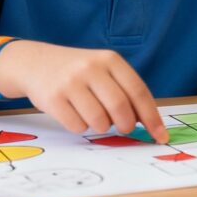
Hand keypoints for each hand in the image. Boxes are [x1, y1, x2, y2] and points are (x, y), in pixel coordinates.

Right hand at [5, 42, 168, 142]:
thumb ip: (125, 91)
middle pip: (120, 108)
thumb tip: (149, 124)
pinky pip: (77, 126)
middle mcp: (91, 68)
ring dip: (101, 126)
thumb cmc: (79, 72)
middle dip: (126, 126)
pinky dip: (81, 127)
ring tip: (94, 115)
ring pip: (99, 121)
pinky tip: (75, 113)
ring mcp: (70, 82)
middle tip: (123, 128)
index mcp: (110, 60)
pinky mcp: (53, 98)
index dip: (152, 117)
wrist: (36, 62)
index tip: (161, 136)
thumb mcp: (103, 71)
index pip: (138, 91)